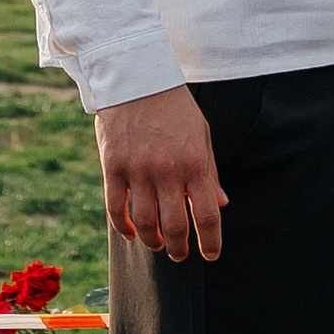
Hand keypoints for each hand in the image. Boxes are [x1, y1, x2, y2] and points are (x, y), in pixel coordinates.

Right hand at [95, 85, 225, 260]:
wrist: (137, 78)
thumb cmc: (175, 108)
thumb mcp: (202, 135)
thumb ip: (209, 172)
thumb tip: (220, 204)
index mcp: (195, 163)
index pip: (207, 215)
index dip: (211, 242)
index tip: (211, 254)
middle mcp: (167, 170)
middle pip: (175, 226)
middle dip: (179, 248)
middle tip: (179, 254)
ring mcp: (138, 170)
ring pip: (145, 223)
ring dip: (153, 241)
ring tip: (157, 244)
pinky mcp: (113, 166)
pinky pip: (116, 208)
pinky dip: (124, 227)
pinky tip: (132, 233)